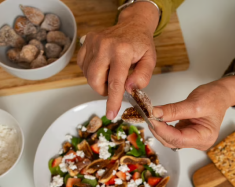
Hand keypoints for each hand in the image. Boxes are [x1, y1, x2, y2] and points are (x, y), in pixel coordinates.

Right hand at [77, 2, 159, 119]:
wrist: (132, 25)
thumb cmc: (141, 44)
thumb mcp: (150, 60)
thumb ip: (143, 76)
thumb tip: (129, 89)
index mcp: (122, 51)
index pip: (115, 82)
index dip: (113, 101)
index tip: (111, 114)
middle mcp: (105, 46)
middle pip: (95, 81)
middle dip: (103, 91)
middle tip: (114, 87)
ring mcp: (93, 43)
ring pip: (88, 76)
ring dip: (99, 82)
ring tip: (111, 74)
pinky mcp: (86, 42)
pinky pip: (83, 67)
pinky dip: (91, 73)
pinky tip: (103, 67)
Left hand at [150, 69, 234, 149]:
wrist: (221, 94)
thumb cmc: (214, 98)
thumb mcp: (194, 103)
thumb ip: (174, 110)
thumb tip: (155, 113)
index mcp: (204, 138)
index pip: (178, 139)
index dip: (162, 130)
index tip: (151, 119)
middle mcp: (198, 142)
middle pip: (172, 141)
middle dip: (158, 129)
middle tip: (148, 116)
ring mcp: (191, 139)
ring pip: (169, 139)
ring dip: (159, 128)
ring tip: (151, 116)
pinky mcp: (186, 134)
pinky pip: (171, 133)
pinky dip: (163, 126)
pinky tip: (157, 118)